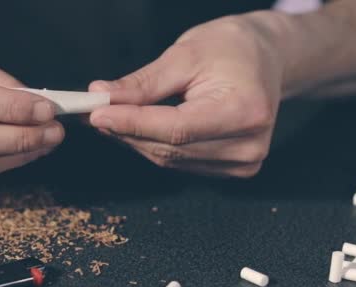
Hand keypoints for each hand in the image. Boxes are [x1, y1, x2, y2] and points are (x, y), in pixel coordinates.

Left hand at [89, 14, 284, 177]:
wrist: (265, 59)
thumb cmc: (231, 48)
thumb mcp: (185, 55)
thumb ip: (143, 84)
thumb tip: (102, 97)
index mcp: (245, 111)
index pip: (176, 128)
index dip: (132, 123)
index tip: (96, 112)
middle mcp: (248, 145)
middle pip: (169, 148)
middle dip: (125, 130)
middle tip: (91, 111)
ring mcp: (242, 163)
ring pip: (169, 158)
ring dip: (135, 139)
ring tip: (112, 115)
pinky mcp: (233, 169)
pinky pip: (179, 162)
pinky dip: (153, 145)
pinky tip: (138, 126)